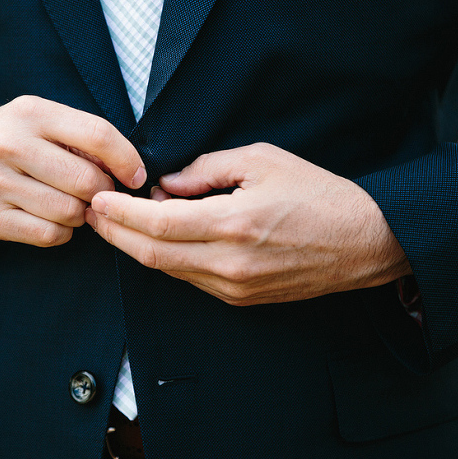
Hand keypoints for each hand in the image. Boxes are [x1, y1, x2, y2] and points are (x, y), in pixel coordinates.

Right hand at [0, 95, 145, 245]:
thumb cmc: (0, 141)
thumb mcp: (32, 120)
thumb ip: (76, 135)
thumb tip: (127, 167)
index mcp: (28, 113)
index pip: (96, 134)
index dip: (127, 159)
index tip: (136, 176)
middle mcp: (8, 144)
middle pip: (87, 180)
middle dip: (102, 194)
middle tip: (97, 196)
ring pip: (69, 212)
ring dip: (80, 216)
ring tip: (69, 206)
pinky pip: (47, 234)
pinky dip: (60, 232)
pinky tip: (50, 220)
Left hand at [85, 142, 411, 304]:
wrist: (367, 242)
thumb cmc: (318, 194)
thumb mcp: (261, 160)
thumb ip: (205, 170)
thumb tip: (164, 184)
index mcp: (234, 225)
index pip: (158, 224)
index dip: (120, 214)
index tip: (97, 198)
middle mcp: (229, 264)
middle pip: (151, 254)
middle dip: (114, 233)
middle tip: (91, 212)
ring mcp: (234, 287)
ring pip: (166, 270)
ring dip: (135, 246)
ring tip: (113, 222)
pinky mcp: (240, 298)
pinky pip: (188, 279)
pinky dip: (164, 258)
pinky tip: (154, 237)